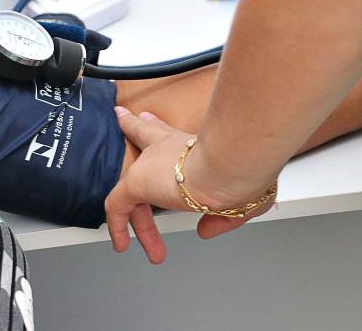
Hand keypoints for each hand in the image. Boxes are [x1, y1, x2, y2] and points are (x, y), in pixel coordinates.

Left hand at [105, 107, 276, 263]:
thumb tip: (206, 228)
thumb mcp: (241, 198)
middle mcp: (168, 148)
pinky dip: (117, 226)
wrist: (230, 166)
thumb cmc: (244, 173)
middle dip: (136, 127)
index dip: (160, 126)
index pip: (173, 133)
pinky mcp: (135, 182)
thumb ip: (222, 216)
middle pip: (147, 134)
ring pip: (133, 182)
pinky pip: (117, 205)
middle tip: (127, 119)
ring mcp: (149, 164)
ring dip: (134, 210)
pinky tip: (120, 242)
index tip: (147, 117)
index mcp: (192, 147)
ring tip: (128, 234)